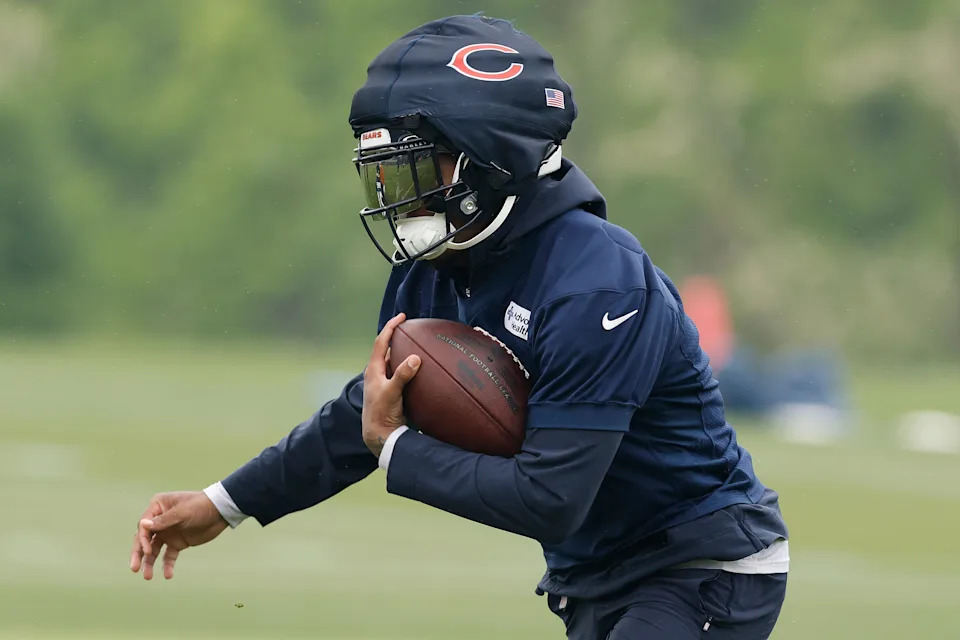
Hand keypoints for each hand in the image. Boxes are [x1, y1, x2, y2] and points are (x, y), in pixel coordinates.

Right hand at [129, 491, 228, 579]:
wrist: (221, 512)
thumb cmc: (201, 506)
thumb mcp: (183, 512)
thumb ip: (164, 520)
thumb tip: (142, 525)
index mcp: (157, 507)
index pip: (144, 526)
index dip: (143, 540)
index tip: (148, 551)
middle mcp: (159, 520)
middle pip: (144, 539)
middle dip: (139, 554)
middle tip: (134, 569)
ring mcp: (168, 532)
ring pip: (154, 550)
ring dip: (149, 563)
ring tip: (148, 577)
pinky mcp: (177, 542)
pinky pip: (169, 556)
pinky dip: (167, 565)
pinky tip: (168, 575)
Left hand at [363, 312, 420, 456]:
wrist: (379, 434)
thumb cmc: (381, 413)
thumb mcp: (392, 392)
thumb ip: (402, 375)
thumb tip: (415, 358)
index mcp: (374, 369)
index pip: (381, 342)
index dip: (391, 327)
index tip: (402, 317)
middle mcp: (378, 373)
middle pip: (387, 349)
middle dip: (398, 337)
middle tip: (411, 329)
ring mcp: (385, 382)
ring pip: (394, 361)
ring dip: (404, 351)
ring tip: (418, 344)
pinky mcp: (392, 391)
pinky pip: (401, 372)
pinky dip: (409, 366)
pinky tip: (420, 368)